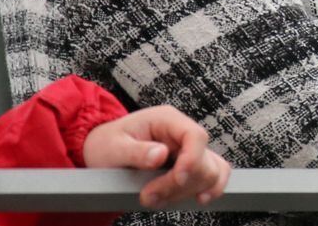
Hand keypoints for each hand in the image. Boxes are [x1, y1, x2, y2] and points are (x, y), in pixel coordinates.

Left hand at [83, 105, 229, 208]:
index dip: (192, 160)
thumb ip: (137, 151)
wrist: (104, 150)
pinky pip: (213, 175)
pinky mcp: (190, 164)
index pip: (195, 136)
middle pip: (202, 159)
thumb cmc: (108, 143)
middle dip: (178, 184)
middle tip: (149, 196)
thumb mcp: (115, 146)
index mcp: (166, 119)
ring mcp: (188, 148)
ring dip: (186, 192)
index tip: (177, 179)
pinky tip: (197, 199)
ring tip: (156, 199)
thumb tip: (161, 154)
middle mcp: (181, 131)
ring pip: (209, 172)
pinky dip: (209, 189)